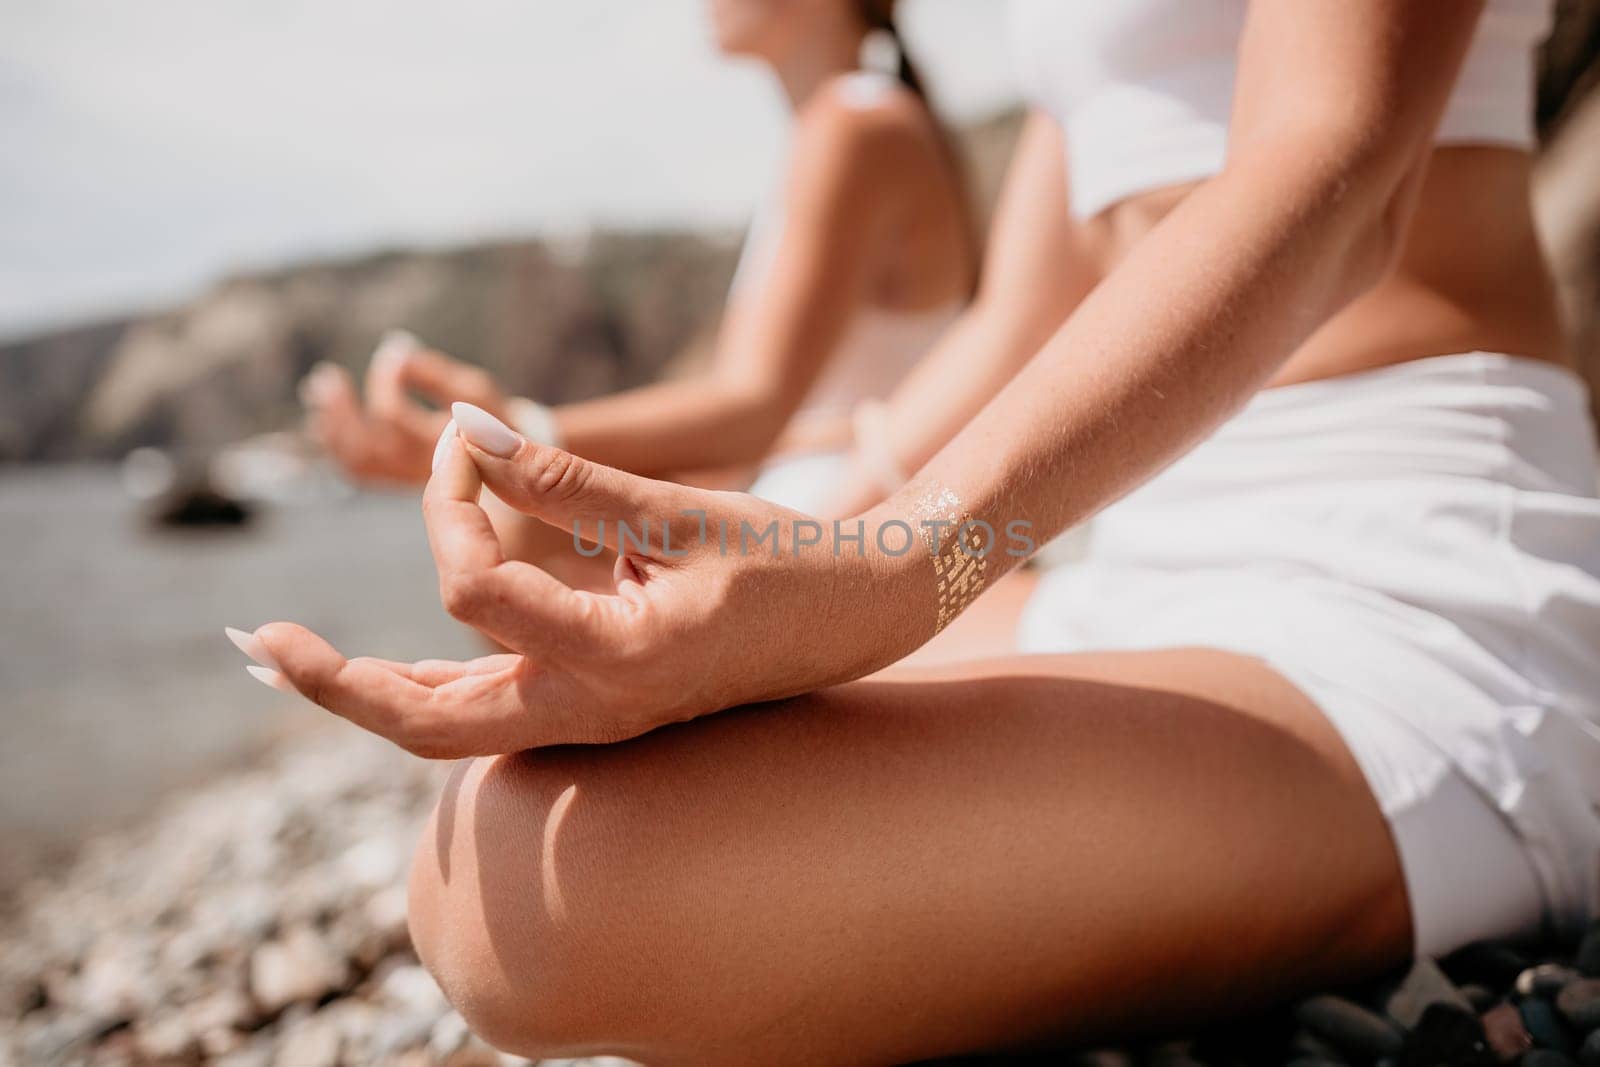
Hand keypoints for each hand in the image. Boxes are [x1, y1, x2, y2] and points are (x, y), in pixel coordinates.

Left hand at [237, 406, 924, 756]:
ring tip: (289, 657)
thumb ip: (564, 479)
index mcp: (616, 663)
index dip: (450, 503)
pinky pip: (490, 710)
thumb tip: (461, 435)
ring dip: (364, 692)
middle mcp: (591, 711)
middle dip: (331, 681)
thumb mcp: (679, 514)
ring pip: (448, 726)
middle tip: (253, 640)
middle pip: (423, 722)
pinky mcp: (596, 706)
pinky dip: (426, 686)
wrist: (862, 618)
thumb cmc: (789, 562)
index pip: (471, 591)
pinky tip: (385, 665)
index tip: (464, 445)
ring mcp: (591, 720)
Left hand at [301, 334, 511, 485]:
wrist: (509, 465)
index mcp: (445, 449)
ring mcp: (407, 479)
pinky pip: (359, 470)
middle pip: (365, 449)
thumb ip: (436, 374)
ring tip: (320, 391)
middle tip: (326, 377)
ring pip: (357, 462)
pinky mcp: (398, 480)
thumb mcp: (475, 392)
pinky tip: (327, 417)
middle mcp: (422, 471)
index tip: (394, 351)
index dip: (385, 381)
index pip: (394, 417)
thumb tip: (397, 351)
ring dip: (332, 427)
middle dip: (341, 412)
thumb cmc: (493, 420)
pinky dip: (338, 445)